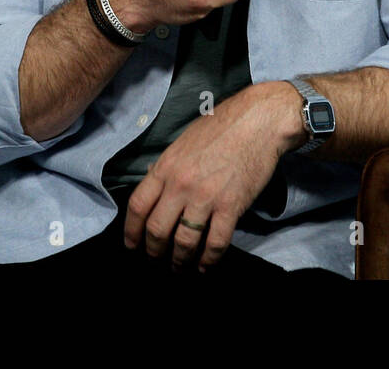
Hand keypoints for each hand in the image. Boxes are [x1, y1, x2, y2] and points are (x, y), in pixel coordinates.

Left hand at [122, 84, 287, 272]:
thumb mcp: (184, 142)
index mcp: (166, 167)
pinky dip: (208, 260)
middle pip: (156, 229)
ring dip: (179, 260)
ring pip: (184, 241)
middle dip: (153, 251)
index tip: (131, 244)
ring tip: (179, 267)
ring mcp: (206, 197)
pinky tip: (205, 266)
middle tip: (156, 260)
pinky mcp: (231, 206)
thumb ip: (168, 166)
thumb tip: (154, 182)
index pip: (138, 206)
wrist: (258, 121)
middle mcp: (181, 184)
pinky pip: (215, 242)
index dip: (131, 231)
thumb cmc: (221, 127)